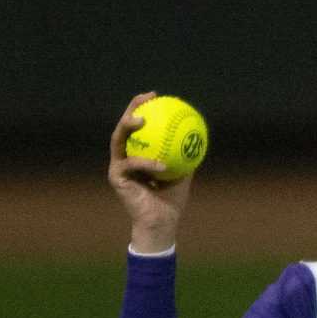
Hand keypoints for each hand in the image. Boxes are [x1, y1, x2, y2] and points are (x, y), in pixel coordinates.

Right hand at [108, 89, 190, 252]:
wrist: (161, 222)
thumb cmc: (172, 199)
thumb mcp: (183, 172)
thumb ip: (186, 153)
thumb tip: (199, 133)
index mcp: (138, 153)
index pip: (139, 126)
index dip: (143, 107)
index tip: (156, 95)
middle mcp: (124, 156)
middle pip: (124, 126)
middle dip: (131, 108)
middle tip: (145, 98)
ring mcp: (118, 166)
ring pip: (118, 140)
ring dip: (128, 126)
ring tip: (142, 118)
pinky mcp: (116, 178)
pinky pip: (132, 165)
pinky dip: (147, 163)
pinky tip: (162, 163)